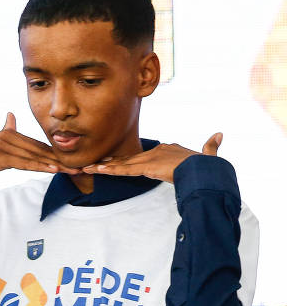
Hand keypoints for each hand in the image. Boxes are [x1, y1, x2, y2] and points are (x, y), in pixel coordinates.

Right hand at [0, 113, 79, 190]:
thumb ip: (5, 132)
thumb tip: (11, 115)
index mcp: (7, 134)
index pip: (36, 145)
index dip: (54, 154)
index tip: (71, 161)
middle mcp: (5, 136)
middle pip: (37, 149)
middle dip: (58, 159)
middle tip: (79, 167)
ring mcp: (1, 145)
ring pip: (33, 156)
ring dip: (54, 165)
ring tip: (71, 170)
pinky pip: (24, 163)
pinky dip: (39, 167)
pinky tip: (53, 170)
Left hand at [81, 133, 222, 182]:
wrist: (205, 169)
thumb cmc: (207, 166)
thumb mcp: (208, 156)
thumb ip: (211, 147)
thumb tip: (219, 135)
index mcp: (167, 150)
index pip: (143, 156)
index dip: (129, 160)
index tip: (118, 162)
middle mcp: (155, 152)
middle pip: (128, 159)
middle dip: (110, 163)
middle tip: (94, 164)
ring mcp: (149, 159)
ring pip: (121, 165)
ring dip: (103, 167)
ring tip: (86, 168)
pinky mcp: (146, 168)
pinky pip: (124, 170)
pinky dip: (110, 171)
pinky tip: (97, 170)